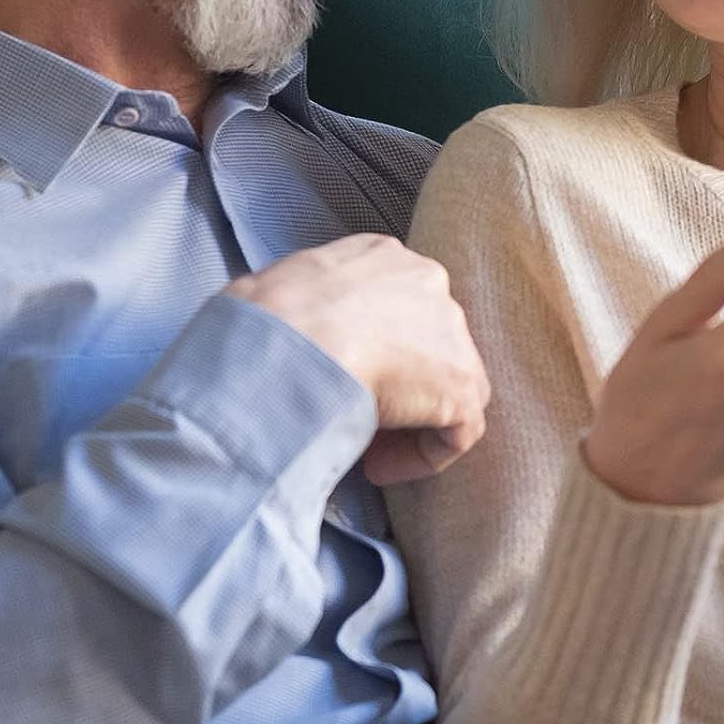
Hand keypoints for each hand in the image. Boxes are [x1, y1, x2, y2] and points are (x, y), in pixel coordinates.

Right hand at [227, 234, 488, 485]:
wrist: (287, 343)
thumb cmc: (262, 319)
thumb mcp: (278, 291)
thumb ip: (306, 310)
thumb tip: (287, 337)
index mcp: (382, 255)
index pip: (393, 305)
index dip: (371, 349)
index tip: (338, 377)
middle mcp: (426, 281)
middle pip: (428, 342)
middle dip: (397, 382)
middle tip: (356, 414)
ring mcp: (450, 331)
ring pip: (448, 386)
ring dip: (410, 421)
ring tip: (365, 449)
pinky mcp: (461, 384)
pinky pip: (457, 431)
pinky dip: (421, 456)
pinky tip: (376, 468)